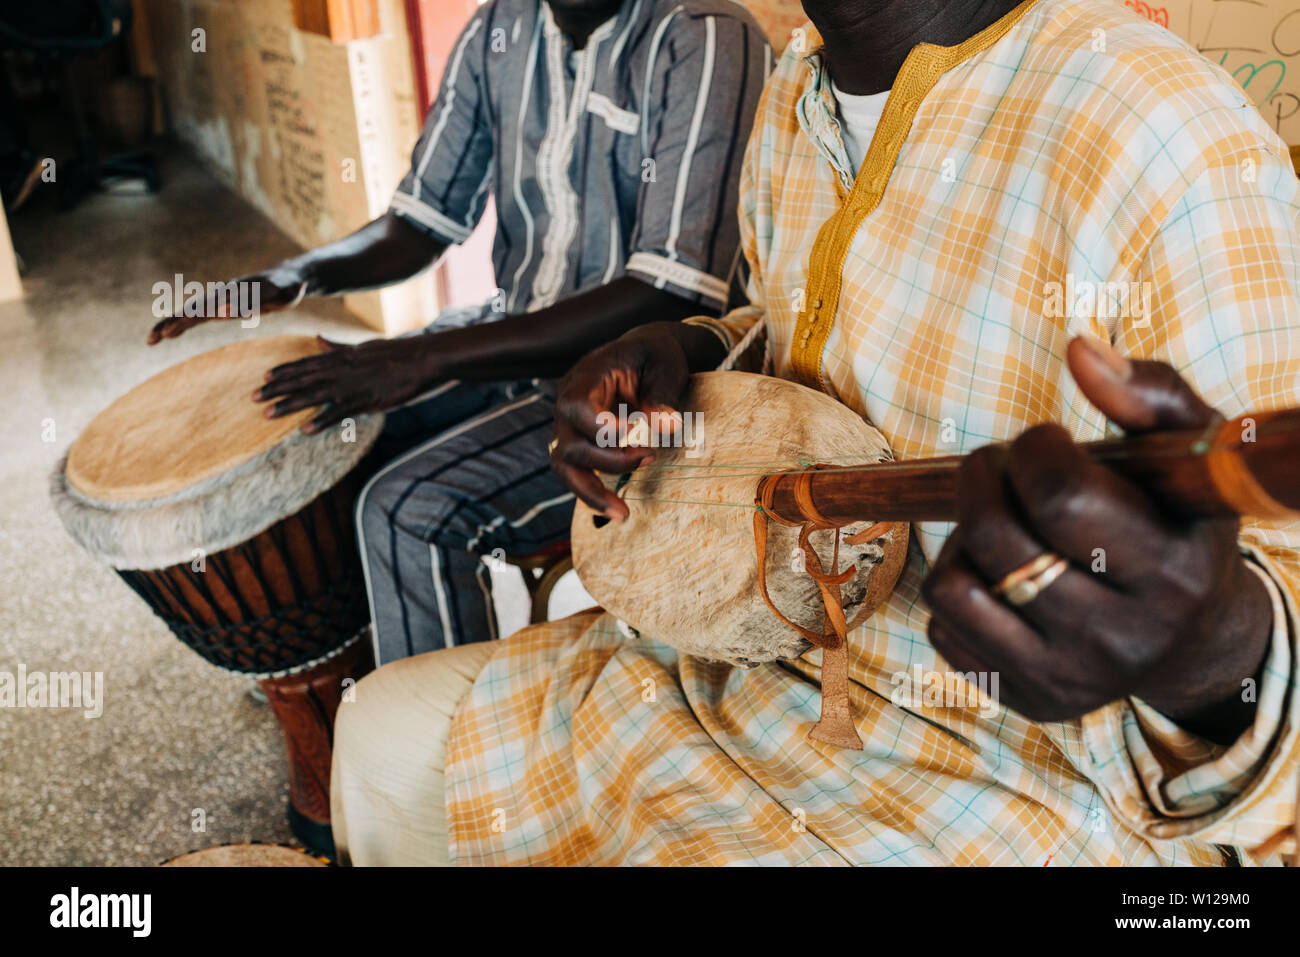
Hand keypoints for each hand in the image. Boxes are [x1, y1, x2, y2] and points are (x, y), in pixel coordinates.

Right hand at [147, 263, 308, 343]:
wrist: (280, 278)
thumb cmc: (289, 288)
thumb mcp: (294, 292)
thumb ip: (296, 291)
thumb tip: (299, 288)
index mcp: (248, 289)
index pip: (234, 299)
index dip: (224, 307)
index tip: (213, 316)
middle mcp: (227, 291)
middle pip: (202, 305)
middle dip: (184, 319)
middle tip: (166, 332)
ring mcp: (218, 298)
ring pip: (190, 311)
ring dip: (170, 324)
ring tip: (152, 339)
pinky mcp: (214, 306)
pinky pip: (192, 317)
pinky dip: (176, 325)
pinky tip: (160, 336)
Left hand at [254, 335, 434, 433]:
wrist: (421, 359)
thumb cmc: (394, 353)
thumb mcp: (361, 346)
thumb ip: (337, 346)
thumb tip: (318, 338)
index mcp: (340, 357)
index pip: (305, 364)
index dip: (284, 371)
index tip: (263, 377)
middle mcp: (340, 369)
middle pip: (302, 379)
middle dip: (276, 389)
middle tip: (253, 397)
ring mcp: (351, 385)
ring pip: (313, 396)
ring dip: (289, 405)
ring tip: (267, 414)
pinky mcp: (365, 399)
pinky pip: (339, 412)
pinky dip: (321, 421)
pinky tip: (305, 430)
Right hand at [551, 325, 691, 520]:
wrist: (646, 356)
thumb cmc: (655, 356)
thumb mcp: (665, 365)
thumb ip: (662, 394)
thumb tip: (667, 427)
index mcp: (585, 377)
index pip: (576, 406)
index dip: (601, 427)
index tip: (636, 433)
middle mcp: (568, 404)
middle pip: (569, 444)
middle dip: (608, 461)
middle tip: (650, 458)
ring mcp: (570, 426)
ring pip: (563, 466)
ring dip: (591, 493)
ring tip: (623, 515)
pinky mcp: (580, 443)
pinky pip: (576, 473)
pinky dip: (593, 493)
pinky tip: (617, 509)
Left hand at [922, 336, 1271, 742]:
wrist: (1190, 640)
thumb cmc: (1178, 523)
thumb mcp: (1194, 454)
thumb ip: (1149, 390)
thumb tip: (1078, 349)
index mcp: (1172, 573)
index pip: (1060, 496)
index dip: (1032, 450)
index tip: (1043, 440)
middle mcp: (1122, 638)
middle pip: (994, 536)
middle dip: (981, 477)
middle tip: (1000, 466)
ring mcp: (1071, 678)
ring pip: (952, 585)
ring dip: (962, 539)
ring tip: (1000, 524)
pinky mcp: (1027, 700)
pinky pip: (941, 628)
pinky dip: (958, 586)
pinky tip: (998, 575)